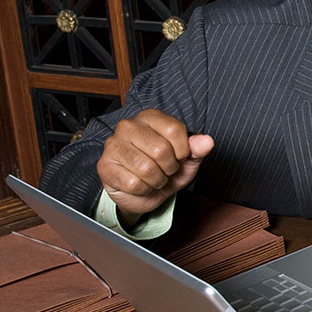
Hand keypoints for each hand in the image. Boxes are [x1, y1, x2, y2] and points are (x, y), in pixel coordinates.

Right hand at [95, 109, 213, 217]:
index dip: (183, 150)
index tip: (179, 156)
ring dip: (157, 180)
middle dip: (170, 168)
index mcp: (150, 117)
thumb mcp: (188, 160)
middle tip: (165, 170)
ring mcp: (113, 145)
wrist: (144, 193)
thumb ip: (198, 149)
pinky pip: (133, 183)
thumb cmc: (166, 169)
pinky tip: (140, 184)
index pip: (174, 129)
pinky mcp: (104, 166)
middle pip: (160, 149)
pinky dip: (144, 189)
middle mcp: (128, 126)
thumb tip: (207, 141)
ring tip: (154, 177)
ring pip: (146, 168)